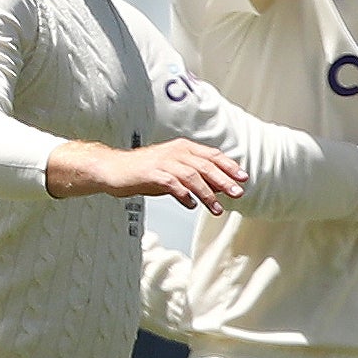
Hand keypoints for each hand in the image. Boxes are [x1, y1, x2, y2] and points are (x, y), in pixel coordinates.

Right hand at [59, 139, 248, 213]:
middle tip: (237, 194)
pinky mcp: (151, 173)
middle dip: (224, 180)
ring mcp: (163, 162)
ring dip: (207, 193)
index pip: (212, 155)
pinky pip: (171, 184)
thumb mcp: (175, 174)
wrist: (113, 170)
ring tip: (217, 209)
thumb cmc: (146, 172)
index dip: (229, 166)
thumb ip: (197, 178)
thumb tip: (221, 188)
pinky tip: (190, 205)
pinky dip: (183, 195)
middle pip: (206, 166)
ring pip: (192, 176)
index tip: (243, 179)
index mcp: (183, 148)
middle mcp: (175, 152)